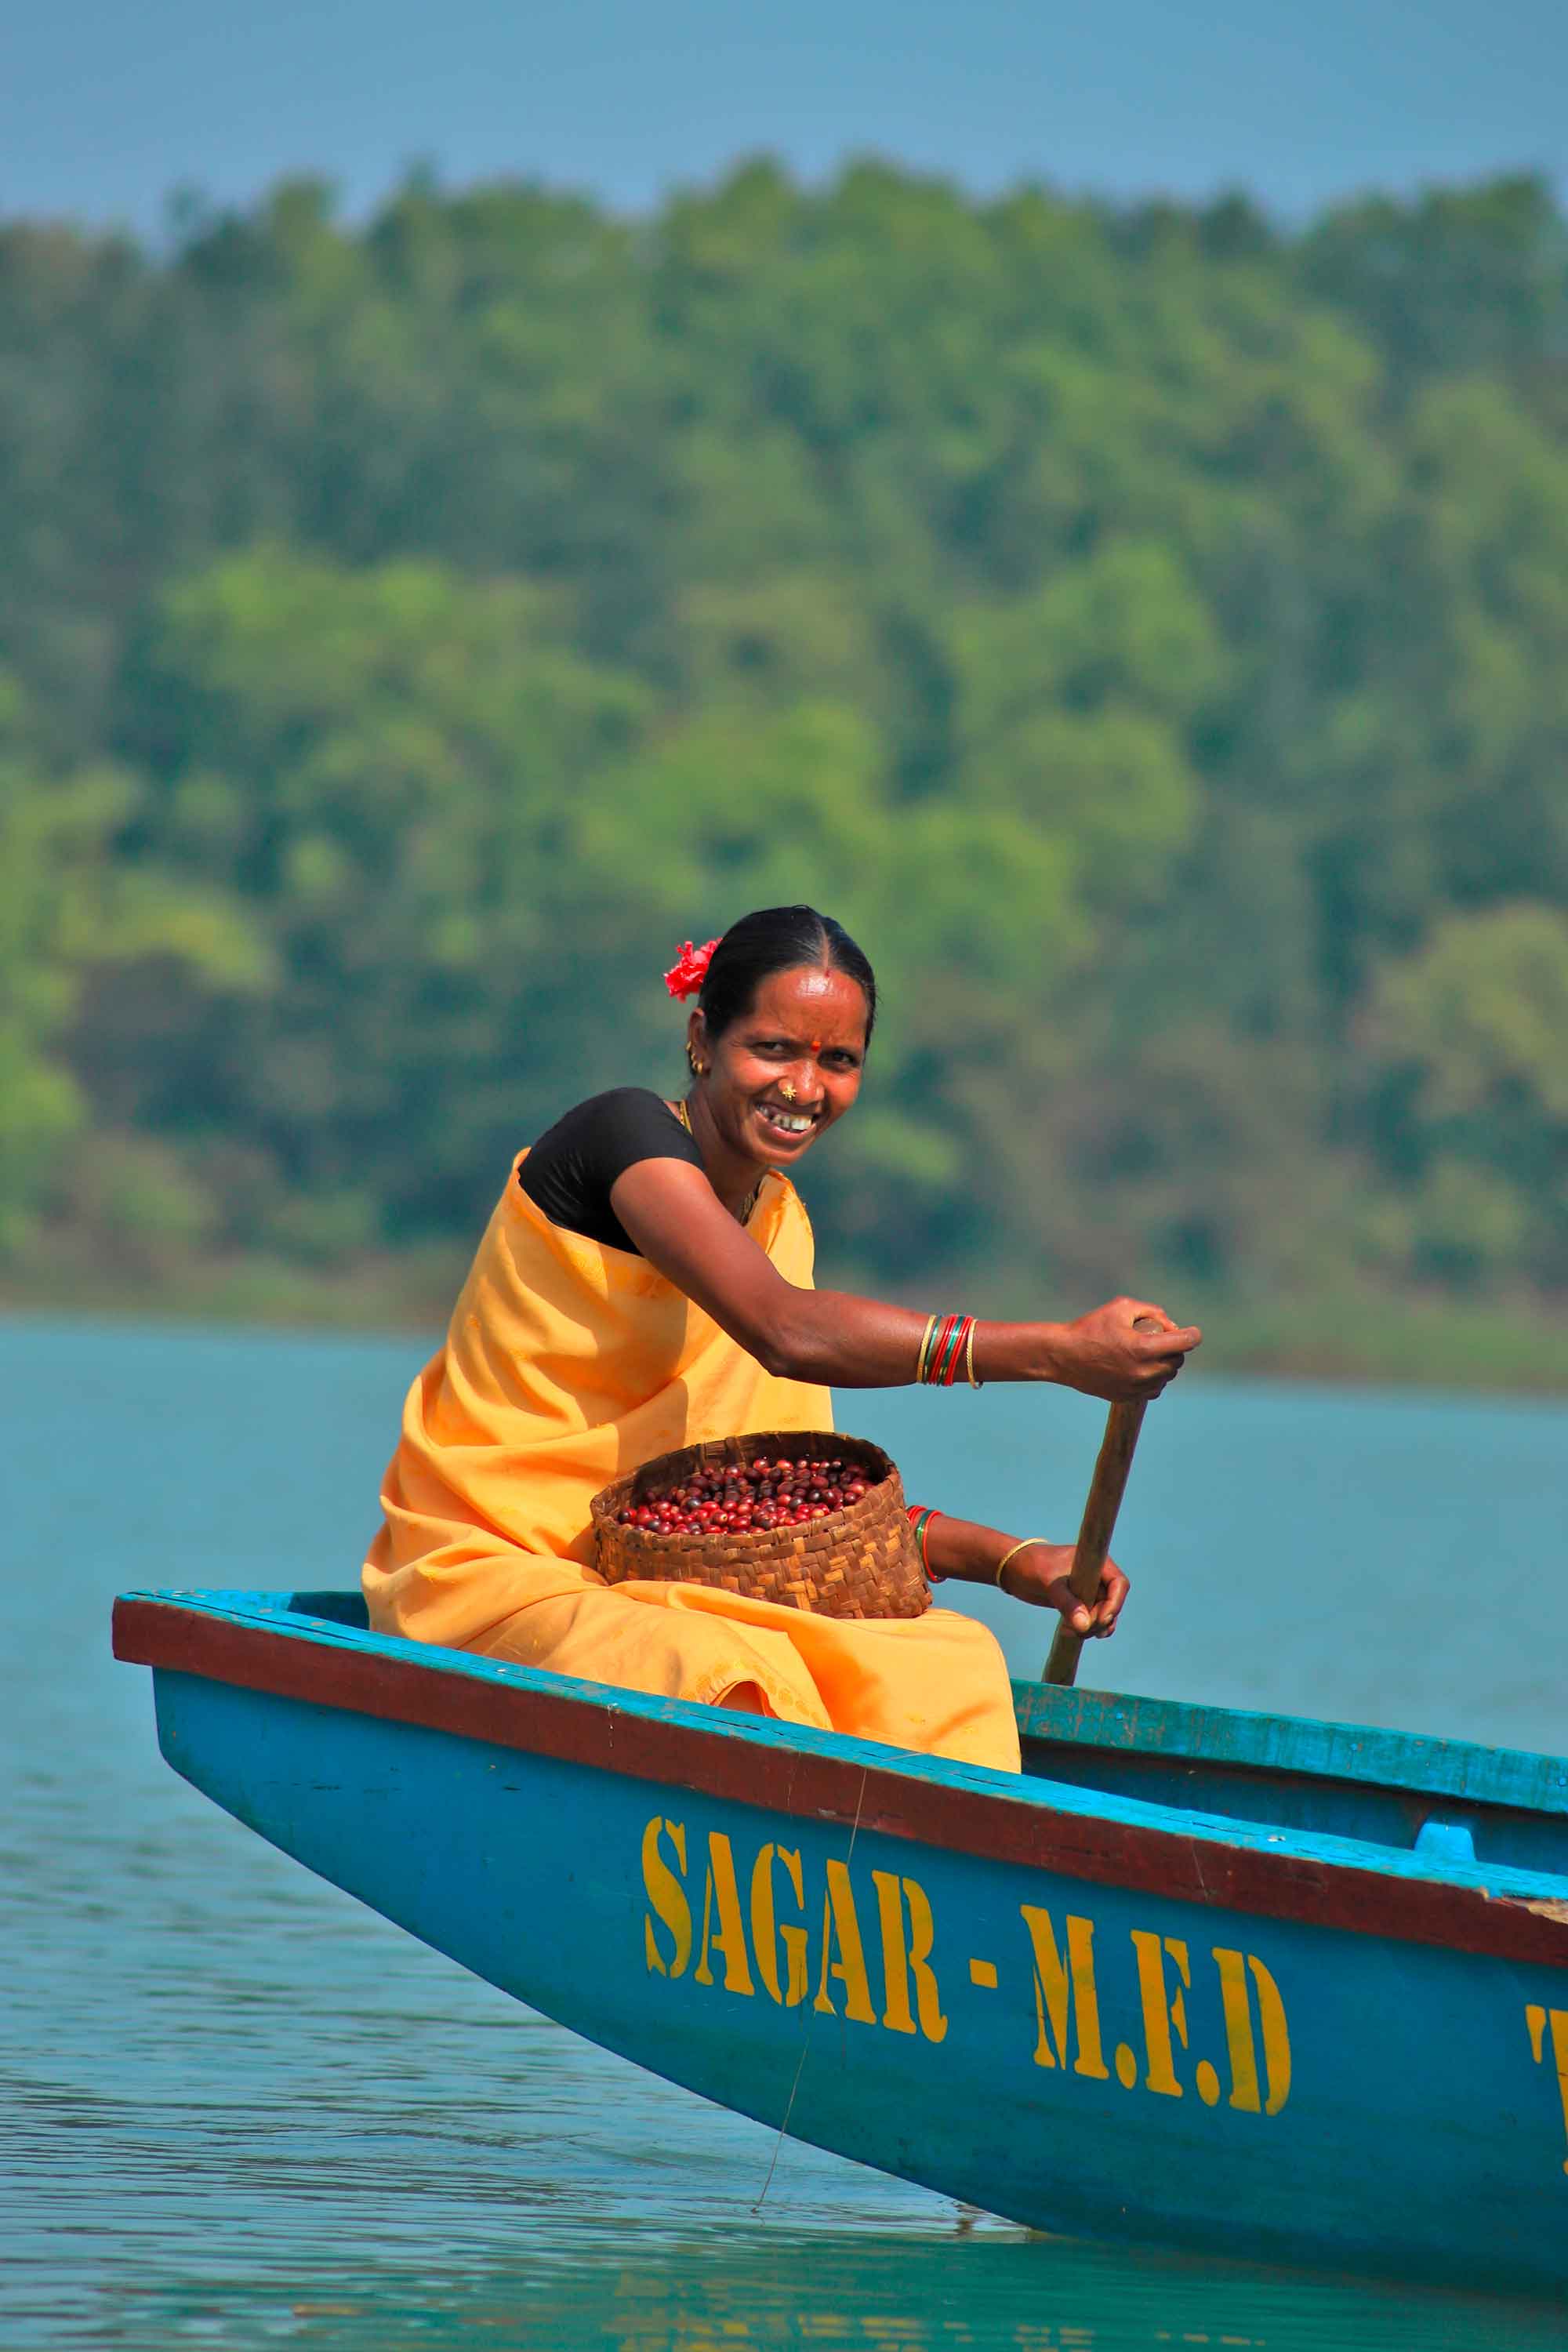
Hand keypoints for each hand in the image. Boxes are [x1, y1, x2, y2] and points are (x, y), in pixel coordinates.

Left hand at [997, 1540, 1127, 1637]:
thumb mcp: (1049, 1583)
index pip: (1119, 1584)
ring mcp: (1089, 1591)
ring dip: (1092, 1628)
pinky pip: (1091, 1619)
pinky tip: (1070, 1633)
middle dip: (1099, 1620)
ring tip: (1071, 1632)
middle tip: (1080, 1630)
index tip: (1102, 1619)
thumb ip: (1067, 1603)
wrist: (1014, 1568)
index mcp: (1095, 1563)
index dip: (1115, 1603)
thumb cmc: (1032, 1566)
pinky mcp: (1079, 1602)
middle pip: (1112, 1604)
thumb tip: (1084, 1626)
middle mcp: (1096, 1577)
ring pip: (1103, 1615)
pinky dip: (1085, 1629)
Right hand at [1049, 1297, 1200, 1402]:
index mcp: (1143, 1348)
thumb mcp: (1121, 1307)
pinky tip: (1143, 1369)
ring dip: (1165, 1365)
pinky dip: (1154, 1379)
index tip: (1194, 1333)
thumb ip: (1152, 1312)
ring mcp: (1135, 1388)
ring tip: (1151, 1354)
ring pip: (1166, 1378)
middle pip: (1177, 1362)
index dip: (1193, 1335)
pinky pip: (1153, 1390)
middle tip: (1164, 1340)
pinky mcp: (1127, 1397)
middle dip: (1175, 1349)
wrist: (1063, 1356)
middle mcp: (1143, 1371)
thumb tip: (1172, 1326)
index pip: (1183, 1343)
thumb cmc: (1090, 1328)